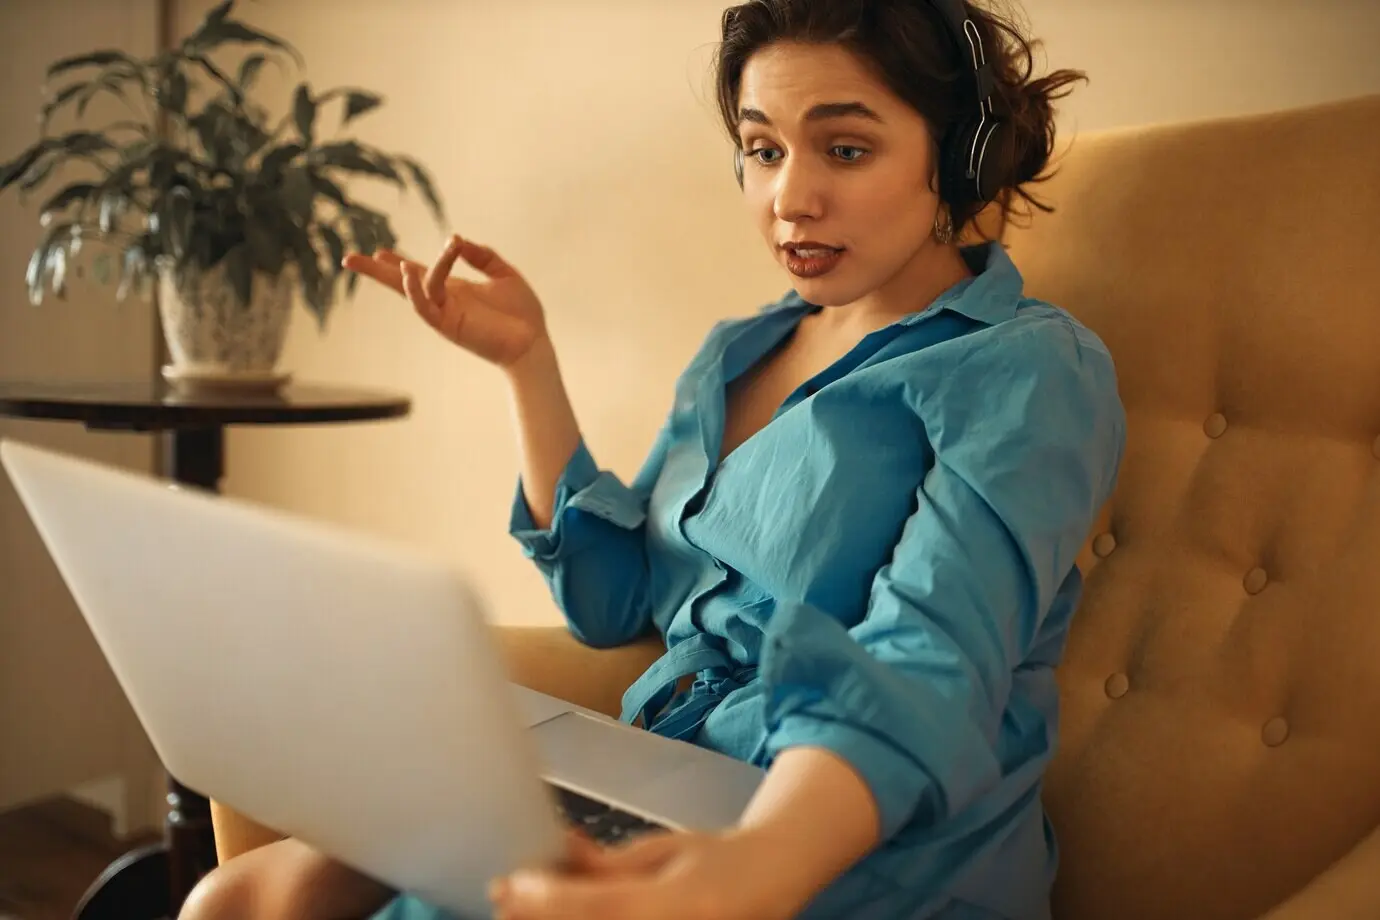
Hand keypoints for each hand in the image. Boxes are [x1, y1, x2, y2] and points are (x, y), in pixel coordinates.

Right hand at [342, 234, 546, 368]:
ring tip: (383, 256)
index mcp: (456, 288)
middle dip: (375, 271)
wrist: (533, 342)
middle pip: (402, 283)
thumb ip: (481, 255)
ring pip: (414, 289)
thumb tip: (457, 239)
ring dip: (400, 272)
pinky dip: (414, 290)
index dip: (399, 261)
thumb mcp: (503, 274)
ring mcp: (444, 313)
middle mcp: (445, 300)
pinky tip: (407, 273)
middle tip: (348, 258)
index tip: (380, 250)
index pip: (420, 272)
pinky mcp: (448, 325)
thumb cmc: (522, 314)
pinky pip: (424, 306)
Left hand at [488, 828, 801, 919]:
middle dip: (542, 917)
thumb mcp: (664, 850)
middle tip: (506, 899)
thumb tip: (553, 857)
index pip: (599, 907)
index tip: (509, 884)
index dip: (547, 899)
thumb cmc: (719, 858)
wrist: (772, 880)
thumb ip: (609, 864)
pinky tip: (568, 911)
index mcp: (682, 902)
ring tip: (527, 904)